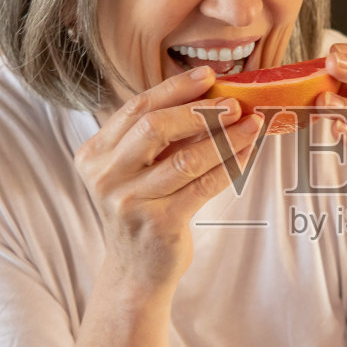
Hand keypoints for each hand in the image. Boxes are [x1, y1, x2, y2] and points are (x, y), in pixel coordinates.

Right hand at [74, 67, 262, 286]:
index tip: (207, 75)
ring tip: (252, 124)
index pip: (136, 108)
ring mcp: (130, 202)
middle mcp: (105, 176)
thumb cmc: (141, 210)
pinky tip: (247, 154)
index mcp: (95, 154)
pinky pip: (203, 186)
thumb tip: (208, 94)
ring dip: (224, 137)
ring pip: (185, 158)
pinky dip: (229, 166)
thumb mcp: (134, 170)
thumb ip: (156, 136)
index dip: (174, 89)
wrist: (136, 270)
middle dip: (199, 110)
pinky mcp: (159, 223)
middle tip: (234, 103)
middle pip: (155, 127)